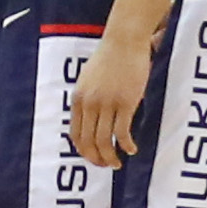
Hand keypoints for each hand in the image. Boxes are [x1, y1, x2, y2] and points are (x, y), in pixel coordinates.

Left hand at [68, 24, 152, 166]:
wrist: (123, 41)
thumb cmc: (108, 58)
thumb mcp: (88, 80)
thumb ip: (87, 99)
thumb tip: (90, 118)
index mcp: (78, 99)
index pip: (75, 134)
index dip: (83, 151)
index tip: (92, 158)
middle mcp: (89, 104)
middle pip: (88, 141)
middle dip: (96, 159)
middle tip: (106, 166)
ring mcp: (107, 104)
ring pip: (104, 140)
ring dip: (110, 157)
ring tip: (118, 164)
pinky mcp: (125, 102)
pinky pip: (122, 132)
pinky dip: (126, 145)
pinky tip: (132, 149)